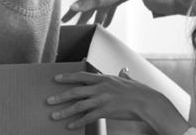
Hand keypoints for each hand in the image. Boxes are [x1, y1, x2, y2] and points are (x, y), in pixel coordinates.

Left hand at [48, 69, 187, 133]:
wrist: (147, 102)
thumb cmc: (140, 91)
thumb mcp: (129, 80)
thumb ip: (123, 75)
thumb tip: (124, 70)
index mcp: (104, 78)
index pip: (81, 76)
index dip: (67, 77)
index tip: (55, 78)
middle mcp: (100, 88)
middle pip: (75, 91)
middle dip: (60, 96)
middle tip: (48, 100)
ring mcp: (102, 100)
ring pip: (78, 106)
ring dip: (64, 111)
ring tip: (54, 115)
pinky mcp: (105, 111)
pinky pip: (88, 118)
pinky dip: (77, 122)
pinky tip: (69, 126)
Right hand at [62, 0, 138, 26]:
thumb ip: (86, 4)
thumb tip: (71, 7)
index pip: (77, 7)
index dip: (69, 14)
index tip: (62, 21)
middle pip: (86, 11)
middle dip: (81, 20)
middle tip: (76, 29)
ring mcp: (106, 0)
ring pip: (97, 13)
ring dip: (94, 21)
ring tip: (91, 29)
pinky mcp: (115, 1)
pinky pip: (109, 12)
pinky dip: (107, 19)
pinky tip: (107, 25)